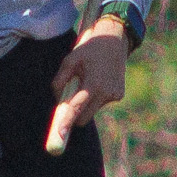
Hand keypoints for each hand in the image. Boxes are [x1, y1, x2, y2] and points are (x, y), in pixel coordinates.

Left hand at [45, 20, 127, 154]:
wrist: (114, 40)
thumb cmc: (89, 49)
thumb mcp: (69, 60)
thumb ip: (60, 81)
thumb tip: (57, 100)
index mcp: (93, 84)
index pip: (76, 109)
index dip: (66, 123)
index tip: (59, 135)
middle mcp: (105, 93)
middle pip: (84, 118)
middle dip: (75, 114)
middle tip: (69, 100)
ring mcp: (114, 95)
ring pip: (92, 110)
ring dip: (85, 102)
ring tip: (88, 80)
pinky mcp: (119, 95)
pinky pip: (100, 103)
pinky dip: (95, 97)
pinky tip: (98, 79)